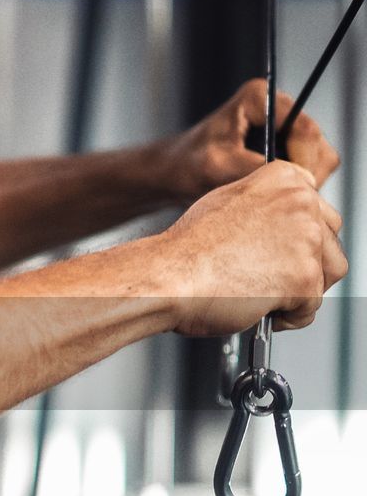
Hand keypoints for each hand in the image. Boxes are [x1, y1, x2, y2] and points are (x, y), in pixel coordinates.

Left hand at [158, 79, 340, 204]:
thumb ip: (253, 168)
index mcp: (260, 98)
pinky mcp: (285, 145)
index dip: (303, 162)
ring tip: (273, 197)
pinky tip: (273, 195)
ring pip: (317, 157)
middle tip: (283, 198)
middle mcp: (277, 107)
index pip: (304, 129)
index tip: (290, 188)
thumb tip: (292, 179)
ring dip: (302, 180)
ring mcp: (284, 126)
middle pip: (316, 143)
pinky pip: (308, 168)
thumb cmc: (186, 165)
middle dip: (304, 173)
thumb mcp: (216, 167)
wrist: (174, 172)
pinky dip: (297, 184)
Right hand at [159, 160, 346, 335]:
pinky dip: (287, 317)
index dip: (298, 235)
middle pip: (329, 239)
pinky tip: (257, 308)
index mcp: (283, 178)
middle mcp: (301, 203)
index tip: (279, 248)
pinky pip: (311, 307)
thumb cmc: (184, 251)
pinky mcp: (304, 279)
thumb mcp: (224, 205)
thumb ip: (263, 206)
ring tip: (265, 294)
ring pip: (330, 271)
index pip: (317, 207)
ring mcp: (306, 241)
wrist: (166, 278)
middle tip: (270, 276)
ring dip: (302, 289)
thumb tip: (280, 225)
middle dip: (306, 262)